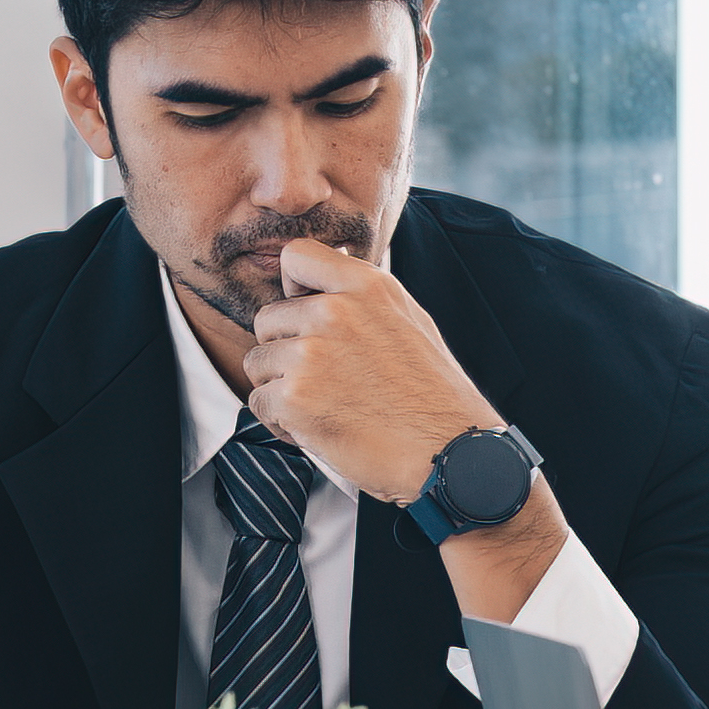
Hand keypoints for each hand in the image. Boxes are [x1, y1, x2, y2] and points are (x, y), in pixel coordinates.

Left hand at [244, 237, 572, 614]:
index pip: (297, 255)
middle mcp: (335, 312)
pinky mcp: (295, 397)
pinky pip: (259, 403)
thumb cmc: (433, 395)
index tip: (305, 314)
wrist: (450, 453)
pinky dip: (280, 422)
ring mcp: (311, 354)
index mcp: (366, 286)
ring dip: (280, 388)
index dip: (292, 287)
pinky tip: (317, 430)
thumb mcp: (408, 320)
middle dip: (284, 350)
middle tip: (322, 380)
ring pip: (258, 363)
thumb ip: (363, 296)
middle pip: (267, 319)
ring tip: (323, 407)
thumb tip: (328, 268)